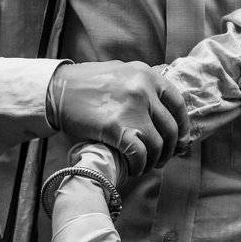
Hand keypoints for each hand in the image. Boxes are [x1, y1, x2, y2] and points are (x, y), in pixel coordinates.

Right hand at [48, 61, 188, 173]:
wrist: (57, 89)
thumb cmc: (87, 83)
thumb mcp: (121, 73)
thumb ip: (143, 86)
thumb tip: (163, 112)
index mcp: (147, 75)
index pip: (178, 104)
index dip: (183, 126)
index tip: (181, 140)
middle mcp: (144, 89)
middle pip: (171, 128)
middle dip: (170, 148)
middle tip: (163, 158)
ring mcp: (132, 108)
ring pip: (158, 144)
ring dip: (155, 160)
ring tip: (146, 165)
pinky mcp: (117, 127)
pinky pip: (140, 154)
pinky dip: (140, 166)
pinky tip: (134, 169)